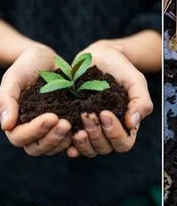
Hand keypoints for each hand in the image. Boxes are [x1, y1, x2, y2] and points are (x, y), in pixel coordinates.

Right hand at [0, 46, 72, 155]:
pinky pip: (66, 143)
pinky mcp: (61, 128)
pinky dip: (74, 140)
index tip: (52, 116)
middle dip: (51, 139)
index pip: (19, 137)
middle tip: (66, 123)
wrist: (45, 59)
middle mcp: (28, 130)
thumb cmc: (26, 65)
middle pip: (35, 148)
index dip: (34, 131)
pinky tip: (83, 129)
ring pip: (51, 149)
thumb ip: (6, 100)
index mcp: (13, 121)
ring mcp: (45, 131)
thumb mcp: (13, 77)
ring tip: (74, 124)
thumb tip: (6, 126)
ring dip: (62, 141)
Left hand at [67, 40, 153, 157]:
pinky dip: (68, 143)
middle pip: (103, 148)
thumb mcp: (135, 81)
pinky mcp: (72, 123)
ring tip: (74, 127)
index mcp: (125, 125)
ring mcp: (89, 129)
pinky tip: (64, 136)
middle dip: (95, 134)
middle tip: (86, 114)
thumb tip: (133, 124)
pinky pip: (70, 141)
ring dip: (81, 141)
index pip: (123, 143)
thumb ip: (140, 101)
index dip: (114, 133)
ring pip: (87, 148)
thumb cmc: (120, 69)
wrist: (98, 56)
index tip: (104, 113)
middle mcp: (106, 132)